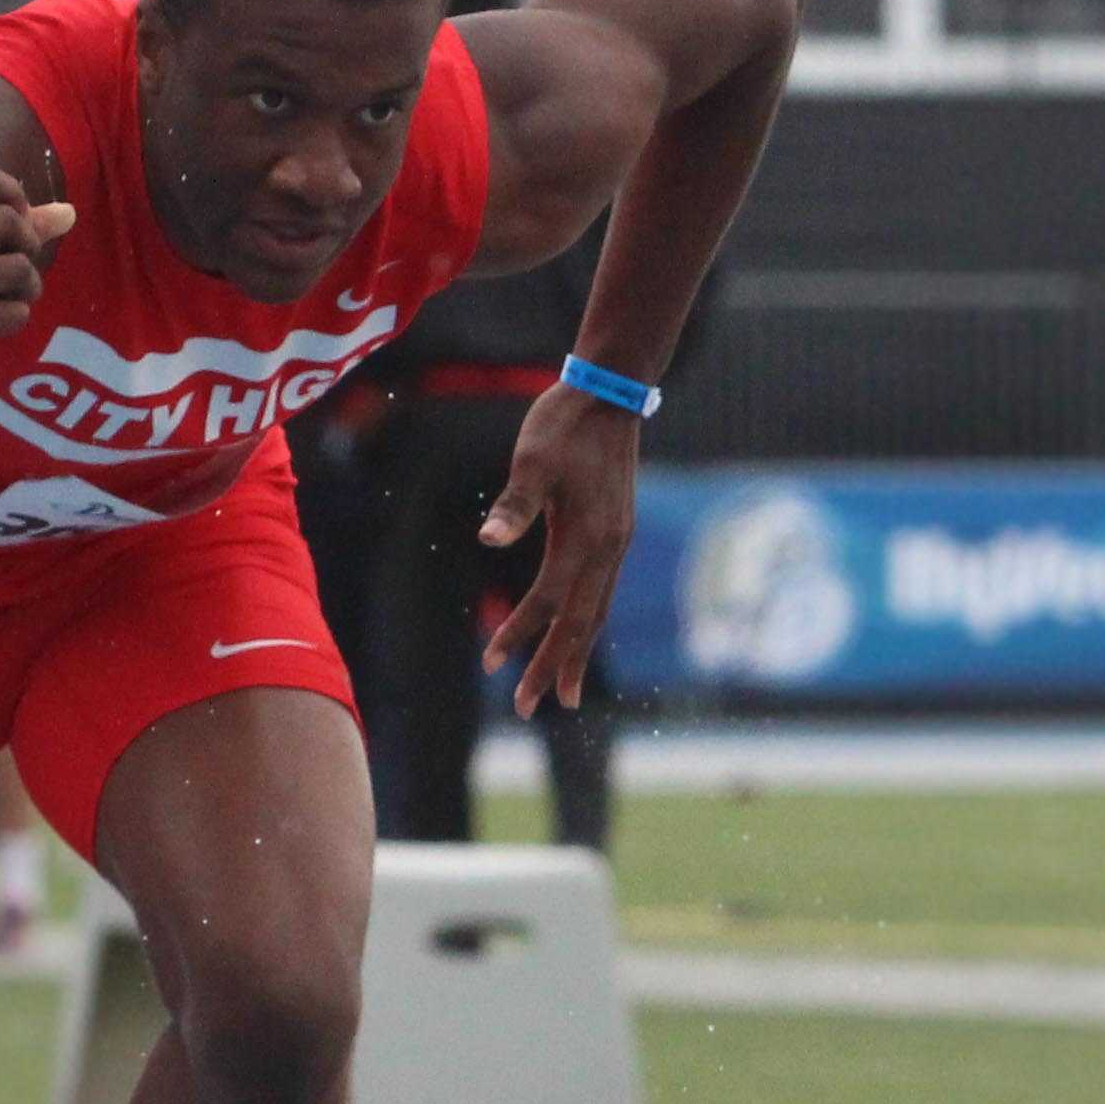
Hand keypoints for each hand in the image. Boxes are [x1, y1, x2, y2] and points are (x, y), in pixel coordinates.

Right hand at [0, 163, 74, 407]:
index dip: (10, 190)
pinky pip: (17, 311)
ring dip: (26, 288)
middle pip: (9, 220)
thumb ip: (1, 228)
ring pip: (20, 267)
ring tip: (1, 300)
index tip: (16, 216)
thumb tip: (67, 214)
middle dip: (27, 245)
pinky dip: (14, 319)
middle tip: (12, 269)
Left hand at [479, 389, 643, 716]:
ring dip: (574, 655)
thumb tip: (487, 539)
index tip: (491, 664)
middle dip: (551, 667)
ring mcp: (617, 544)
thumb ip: (514, 504)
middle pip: (578, 623)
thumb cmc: (564, 423)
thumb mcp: (532, 458)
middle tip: (528, 710)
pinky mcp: (617, 535)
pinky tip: (576, 636)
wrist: (610, 394)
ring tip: (561, 694)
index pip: (547, 599)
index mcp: (586, 535)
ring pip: (596, 614)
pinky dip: (588, 624)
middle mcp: (608, 548)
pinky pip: (602, 594)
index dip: (518, 632)